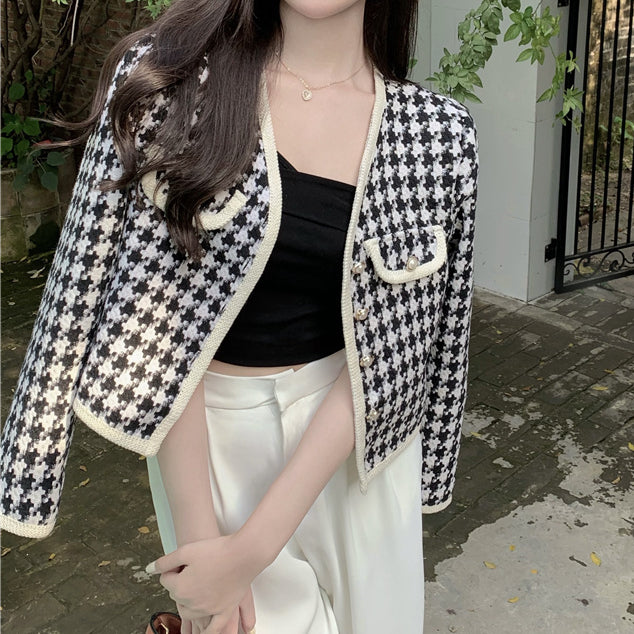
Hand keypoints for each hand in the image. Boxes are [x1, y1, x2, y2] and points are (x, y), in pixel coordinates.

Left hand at [146, 534, 261, 625]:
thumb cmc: (216, 550)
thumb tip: (149, 569)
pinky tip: (204, 632)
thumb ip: (165, 562)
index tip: (181, 561)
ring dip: (187, 602)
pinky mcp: (224, 612)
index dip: (172, 567)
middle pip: (177, 595)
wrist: (243, 553)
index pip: (165, 580)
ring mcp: (208, 610)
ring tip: (195, 587)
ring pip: (189, 612)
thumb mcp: (186, 550)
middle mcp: (192, 603)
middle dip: (180, 583)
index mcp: (180, 588)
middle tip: (191, 568)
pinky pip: (213, 628)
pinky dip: (207, 631)